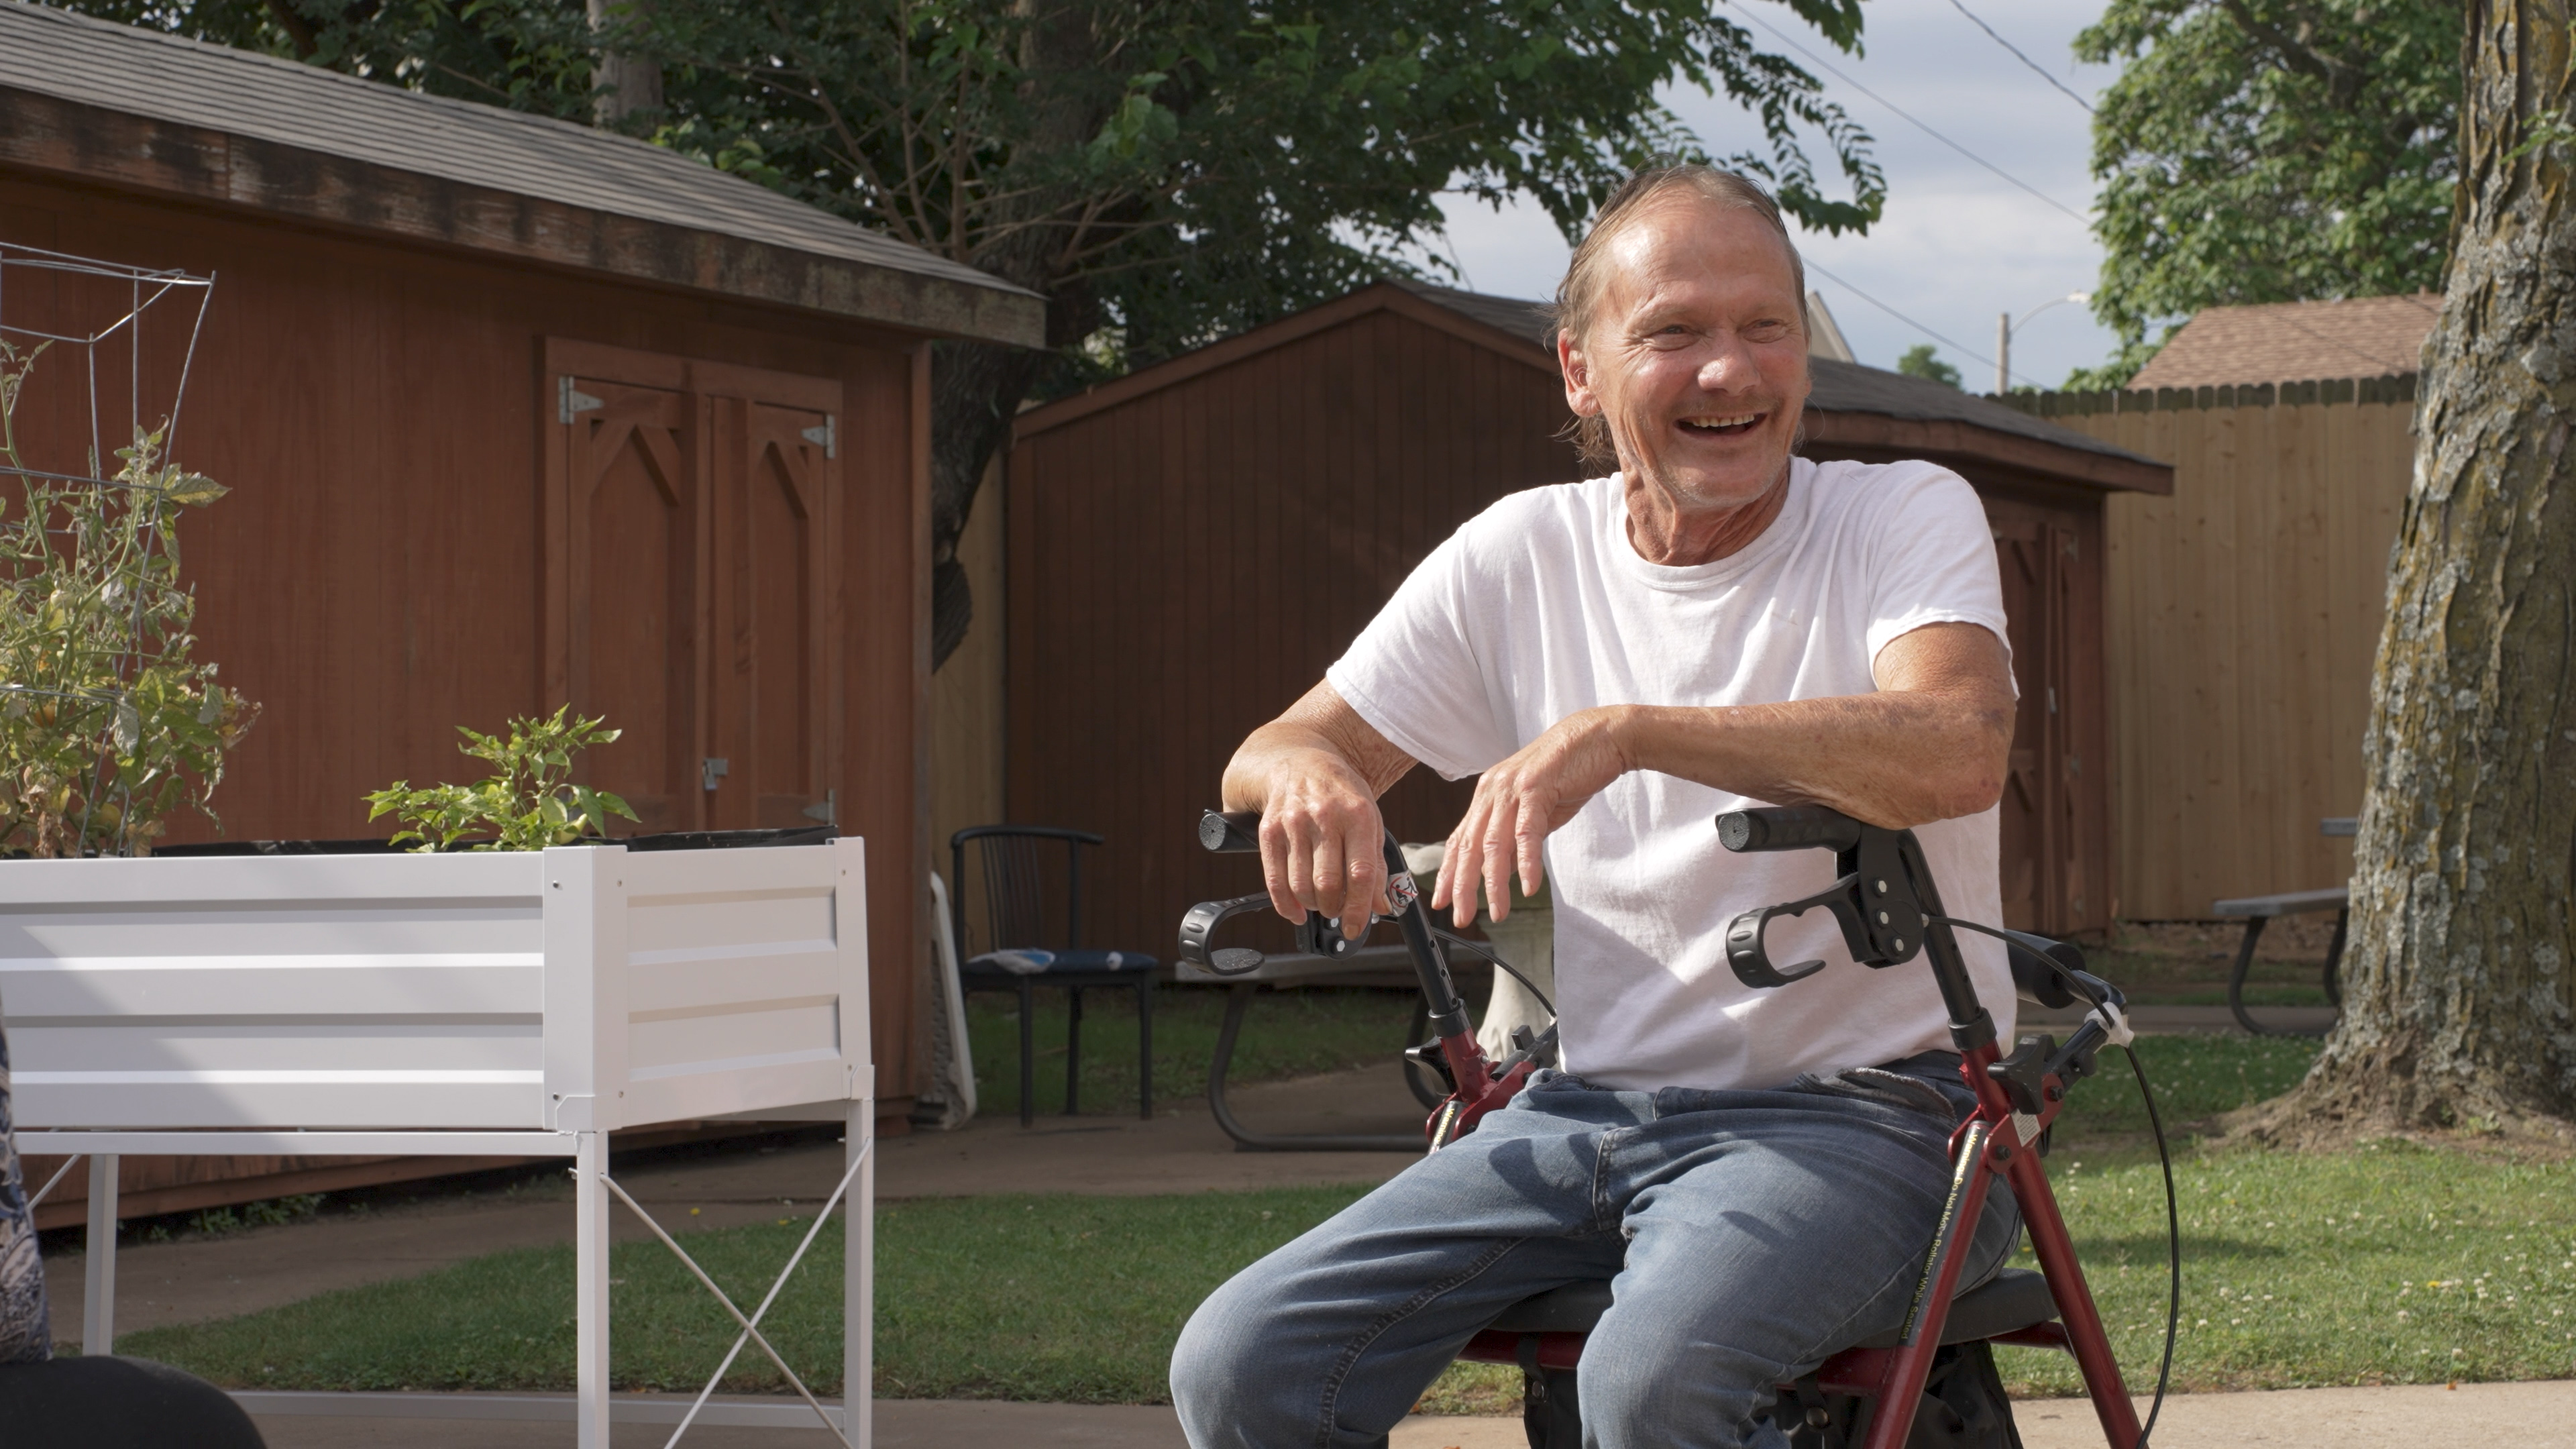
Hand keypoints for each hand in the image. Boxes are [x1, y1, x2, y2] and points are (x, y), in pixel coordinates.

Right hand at [1255, 759, 1388, 942]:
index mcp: (1357, 814)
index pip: (1360, 873)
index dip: (1359, 908)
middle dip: (1335, 908)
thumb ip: (1376, 865)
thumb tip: (1381, 907)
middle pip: (1328, 883)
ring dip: (1313, 906)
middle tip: (1338, 911)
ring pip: (1301, 885)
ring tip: (1321, 903)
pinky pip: (1274, 879)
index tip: (1356, 927)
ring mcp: (1293, 823)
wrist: (1299, 764)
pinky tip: (1296, 912)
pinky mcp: (1269, 830)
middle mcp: (1324, 816)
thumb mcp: (1369, 821)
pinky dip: (1285, 905)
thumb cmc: (1341, 797)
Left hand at [1434, 707, 1630, 927]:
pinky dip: (1527, 863)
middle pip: (1470, 846)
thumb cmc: (1569, 772)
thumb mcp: (1535, 811)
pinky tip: (1528, 887)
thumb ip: (1515, 839)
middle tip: (1460, 917)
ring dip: (1494, 884)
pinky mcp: (1538, 788)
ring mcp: (1513, 788)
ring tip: (1497, 912)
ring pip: (1494, 844)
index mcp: (1489, 794)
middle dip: (1463, 886)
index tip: (1442, 900)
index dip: (1449, 872)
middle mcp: (1493, 790)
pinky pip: (1527, 833)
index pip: (1460, 839)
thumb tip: (1502, 871)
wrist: (1599, 737)